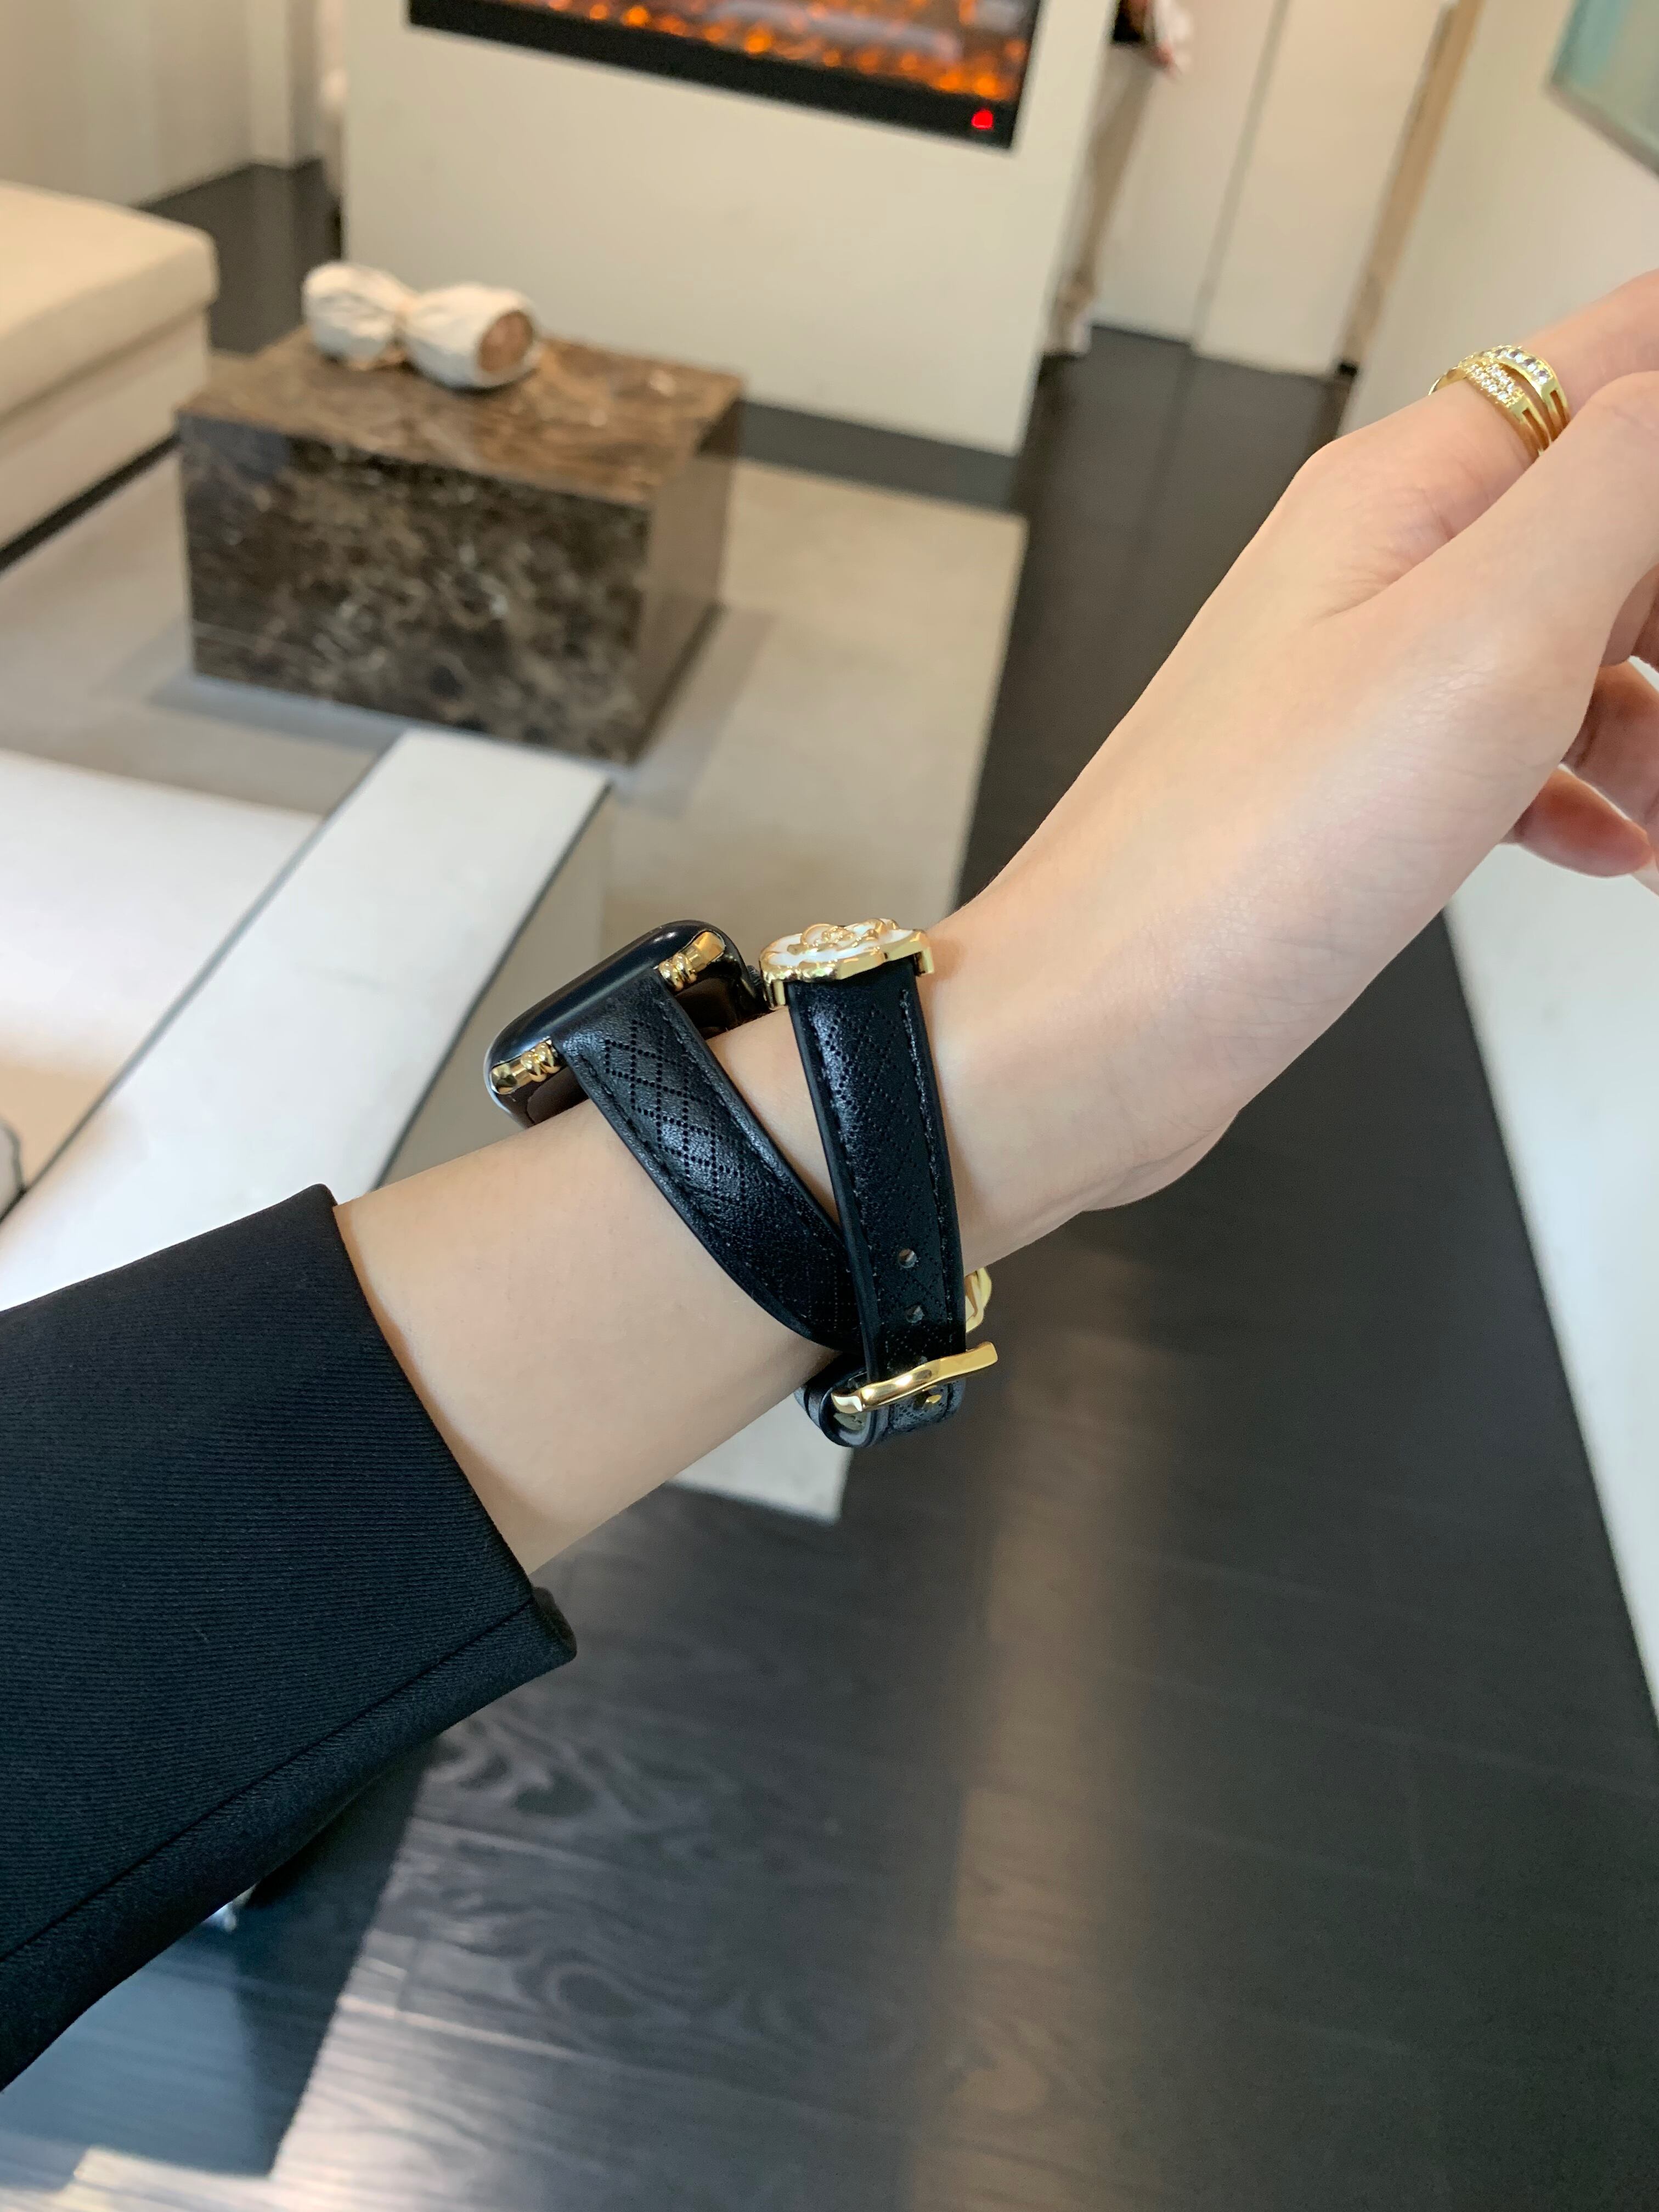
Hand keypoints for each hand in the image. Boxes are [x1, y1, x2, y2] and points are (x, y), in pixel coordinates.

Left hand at [929, 273, 1658, 1252]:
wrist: (1097, 1030)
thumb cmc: (1242, 854)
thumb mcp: (1482, 636)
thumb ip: (1610, 488)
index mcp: (1402, 491)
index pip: (1604, 360)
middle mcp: (1376, 570)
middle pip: (1604, 514)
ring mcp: (1362, 686)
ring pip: (1568, 652)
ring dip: (1649, 720)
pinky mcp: (1355, 793)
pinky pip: (1509, 758)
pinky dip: (1581, 796)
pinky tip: (1619, 849)